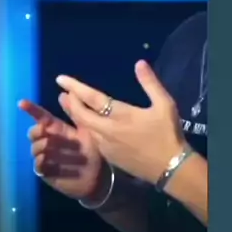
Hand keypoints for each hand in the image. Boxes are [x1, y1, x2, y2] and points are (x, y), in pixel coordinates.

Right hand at [18, 99, 108, 200]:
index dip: (31, 110)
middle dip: (36, 130)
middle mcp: (49, 142)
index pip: (41, 117)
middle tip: (44, 131)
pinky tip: (48, 160)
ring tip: (53, 147)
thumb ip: (75, 113)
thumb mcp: (86, 130)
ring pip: (35, 148)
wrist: (99, 177)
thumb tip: (64, 93)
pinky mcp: (47, 172)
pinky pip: (38, 165)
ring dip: (43, 146)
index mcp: (57, 130)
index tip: (22, 103)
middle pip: (33, 133)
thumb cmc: (93, 151)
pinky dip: (41, 162)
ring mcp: (46, 157)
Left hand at [55, 60, 186, 185]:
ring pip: (85, 128)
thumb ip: (150, 83)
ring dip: (75, 115)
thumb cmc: (168, 134)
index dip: (75, 87)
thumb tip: (139, 63)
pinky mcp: (109, 157)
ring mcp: (106, 146)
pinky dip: (86, 128)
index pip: (92, 98)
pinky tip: (87, 124)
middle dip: (70, 102)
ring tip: (69, 105)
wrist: (170, 168)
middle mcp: (108, 130)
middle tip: (63, 93)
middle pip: (81, 114)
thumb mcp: (164, 105)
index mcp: (120, 115)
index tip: (60, 79)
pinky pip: (92, 139)